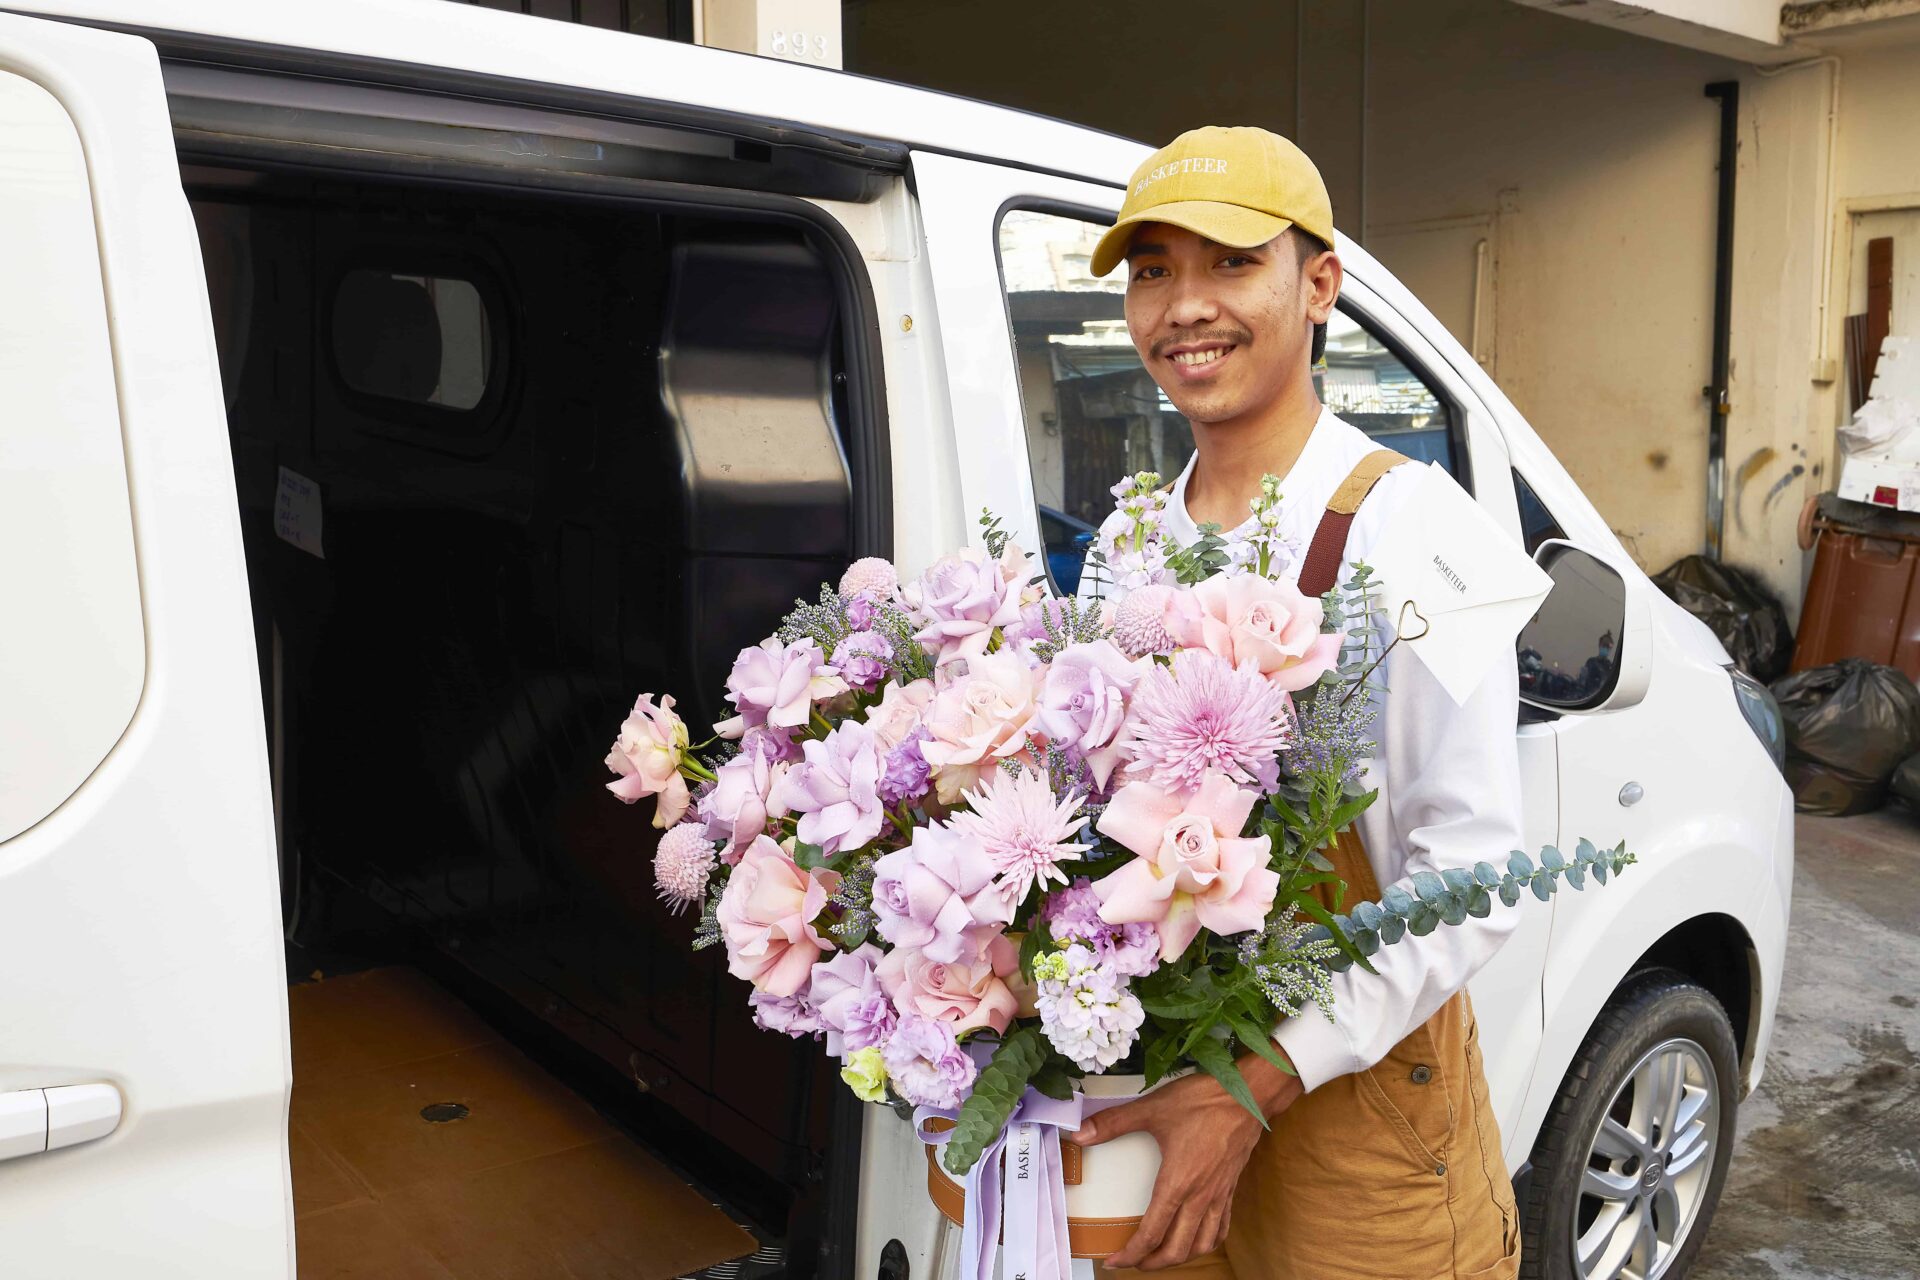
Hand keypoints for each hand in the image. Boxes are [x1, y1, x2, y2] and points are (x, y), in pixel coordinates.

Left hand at [1070, 1051, 1302, 1270]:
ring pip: (1201, 1244)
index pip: (1152, 1234)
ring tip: (1161, 1256)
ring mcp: (1218, 1195)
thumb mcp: (1152, 1108)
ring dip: (1180, 1257)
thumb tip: (1079, 1133)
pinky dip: (1205, 1242)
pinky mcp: (1230, 1188)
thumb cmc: (1203, 1101)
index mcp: (1178, 1183)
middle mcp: (1200, 1197)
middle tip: (1133, 1263)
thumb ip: (1113, 1123)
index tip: (1114, 1261)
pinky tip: (1196, 1238)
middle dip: (1152, 1263)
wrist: (1250, 1095)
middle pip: (1177, 1249)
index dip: (1131, 1255)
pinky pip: (1221, 1228)